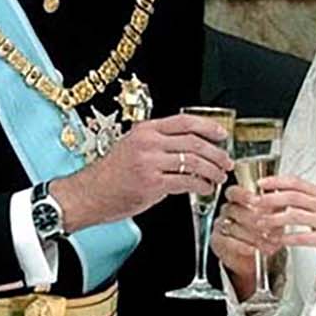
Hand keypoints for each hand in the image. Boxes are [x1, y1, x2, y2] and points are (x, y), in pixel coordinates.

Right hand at [52, 114, 232, 231]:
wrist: (89, 194)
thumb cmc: (109, 175)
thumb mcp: (132, 147)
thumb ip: (157, 145)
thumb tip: (189, 150)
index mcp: (145, 130)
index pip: (184, 121)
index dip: (208, 127)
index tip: (222, 134)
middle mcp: (148, 143)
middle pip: (194, 142)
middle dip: (216, 153)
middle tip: (226, 161)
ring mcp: (150, 163)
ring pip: (193, 162)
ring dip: (212, 170)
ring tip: (218, 176)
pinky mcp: (152, 183)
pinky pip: (185, 182)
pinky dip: (200, 185)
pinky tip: (205, 188)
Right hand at [211, 185, 281, 300]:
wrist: (254, 258)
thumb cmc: (264, 232)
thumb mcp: (273, 217)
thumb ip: (275, 208)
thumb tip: (283, 201)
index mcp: (238, 199)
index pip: (235, 192)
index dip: (244, 195)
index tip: (256, 200)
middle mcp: (228, 210)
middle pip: (234, 210)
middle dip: (253, 219)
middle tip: (268, 227)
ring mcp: (221, 225)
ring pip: (232, 227)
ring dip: (252, 236)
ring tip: (268, 242)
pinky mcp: (218, 241)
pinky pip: (227, 242)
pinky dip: (242, 246)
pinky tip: (253, 249)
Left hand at [256, 175, 315, 264]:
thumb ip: (300, 200)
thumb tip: (272, 194)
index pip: (296, 182)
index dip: (277, 181)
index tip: (261, 184)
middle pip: (293, 196)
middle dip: (271, 199)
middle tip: (256, 204)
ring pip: (295, 215)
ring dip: (274, 219)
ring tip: (262, 224)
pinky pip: (303, 236)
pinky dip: (287, 238)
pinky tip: (278, 240)